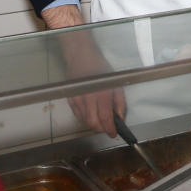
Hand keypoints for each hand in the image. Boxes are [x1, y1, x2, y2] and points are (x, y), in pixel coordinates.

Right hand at [41, 3, 126, 137]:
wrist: (81, 57)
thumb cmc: (101, 69)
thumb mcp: (116, 83)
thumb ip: (119, 102)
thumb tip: (120, 118)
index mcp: (101, 93)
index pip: (105, 117)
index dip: (110, 128)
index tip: (114, 133)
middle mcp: (88, 97)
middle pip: (93, 123)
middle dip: (101, 129)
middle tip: (108, 129)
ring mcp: (77, 99)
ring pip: (85, 120)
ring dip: (94, 124)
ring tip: (101, 120)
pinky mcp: (70, 99)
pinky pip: (78, 115)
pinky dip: (85, 118)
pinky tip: (92, 113)